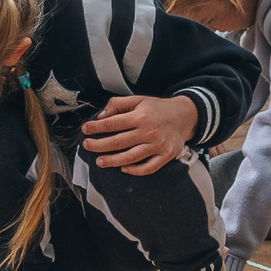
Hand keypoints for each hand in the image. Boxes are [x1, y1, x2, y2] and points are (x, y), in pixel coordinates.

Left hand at [80, 94, 197, 173]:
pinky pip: (148, 167)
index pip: (112, 123)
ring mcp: (157, 145)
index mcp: (140, 116)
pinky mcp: (165, 156)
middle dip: (99, 145)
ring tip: (99, 161)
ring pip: (130, 157)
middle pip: (118, 142)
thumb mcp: (138, 100)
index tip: (85, 129)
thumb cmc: (158, 108)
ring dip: (112, 161)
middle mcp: (148, 131)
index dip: (96, 127)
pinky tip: (123, 168)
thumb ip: (118, 104)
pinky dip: (135, 170)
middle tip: (87, 146)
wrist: (185, 116)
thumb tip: (101, 116)